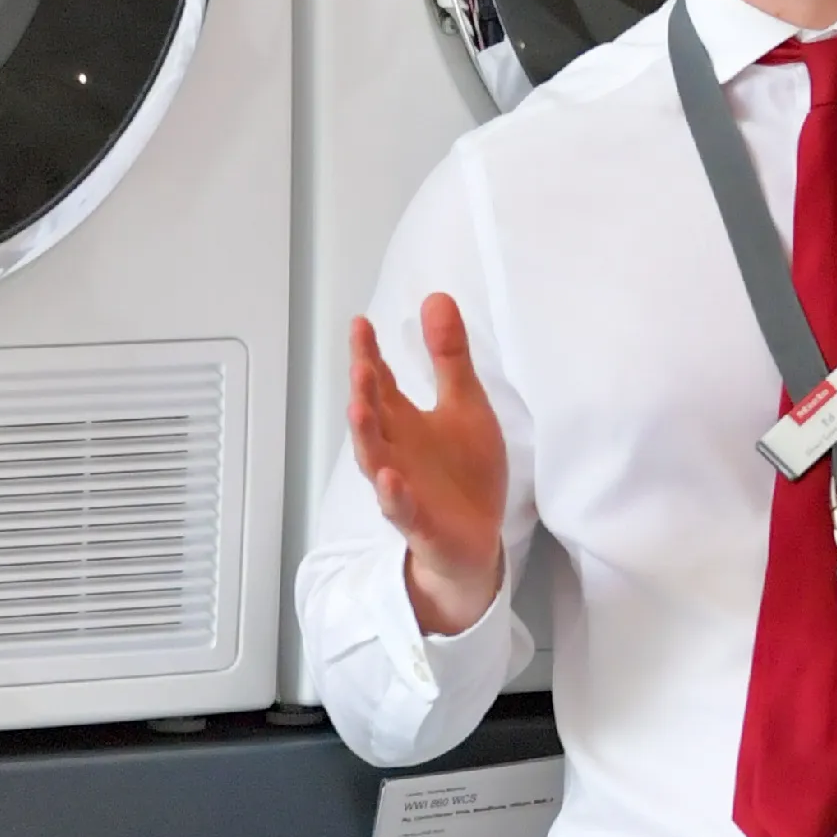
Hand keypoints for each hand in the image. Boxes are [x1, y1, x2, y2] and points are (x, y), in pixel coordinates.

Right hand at [349, 294, 508, 635]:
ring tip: (358, 408)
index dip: (369, 354)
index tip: (361, 322)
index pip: (381, 382)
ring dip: (365, 436)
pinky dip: (392, 495)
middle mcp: (396, 451)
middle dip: (363, 391)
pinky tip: (388, 478)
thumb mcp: (466, 404)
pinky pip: (401, 510)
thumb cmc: (465, 470)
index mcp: (406, 422)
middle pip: (373, 417)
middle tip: (360, 362)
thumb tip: (436, 297)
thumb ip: (449, 356)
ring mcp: (403, 488)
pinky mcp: (420, 523)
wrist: (478, 539)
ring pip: (375, 460)